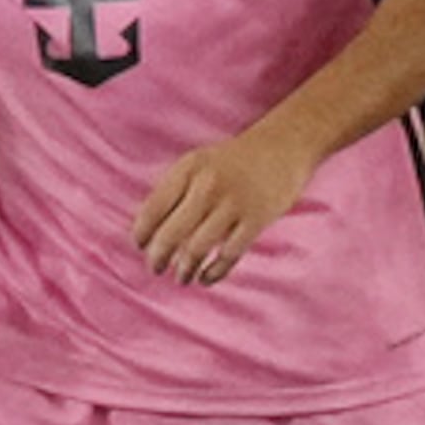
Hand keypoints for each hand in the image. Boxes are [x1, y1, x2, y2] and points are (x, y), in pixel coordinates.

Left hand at [134, 123, 310, 283]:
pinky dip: (214, 272)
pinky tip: (206, 278)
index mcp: (188, 169)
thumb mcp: (200, 162)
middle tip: (156, 268)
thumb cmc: (235, 160)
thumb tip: (149, 230)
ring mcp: (233, 203)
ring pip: (197, 248)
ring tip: (182, 278)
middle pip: (171, 233)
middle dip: (158, 257)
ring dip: (184, 270)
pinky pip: (228, 255)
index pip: (152, 209)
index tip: (140, 246)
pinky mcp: (256, 220)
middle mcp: (207, 185)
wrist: (284, 146)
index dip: (142, 233)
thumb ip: (175, 189)